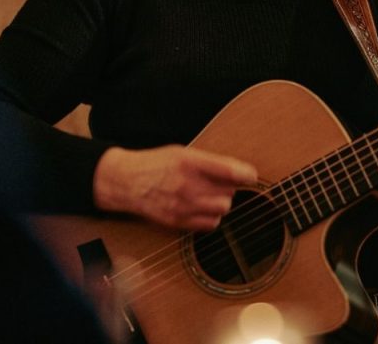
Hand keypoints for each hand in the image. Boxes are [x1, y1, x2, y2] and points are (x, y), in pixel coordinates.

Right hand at [93, 145, 257, 230]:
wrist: (126, 182)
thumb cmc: (157, 164)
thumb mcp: (183, 152)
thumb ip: (211, 162)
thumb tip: (241, 172)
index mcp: (189, 162)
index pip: (228, 171)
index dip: (246, 174)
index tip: (251, 176)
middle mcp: (186, 185)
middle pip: (229, 193)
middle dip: (230, 188)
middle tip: (221, 183)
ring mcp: (182, 206)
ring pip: (222, 209)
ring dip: (221, 202)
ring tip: (211, 194)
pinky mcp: (177, 222)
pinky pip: (210, 224)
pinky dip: (212, 217)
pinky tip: (203, 207)